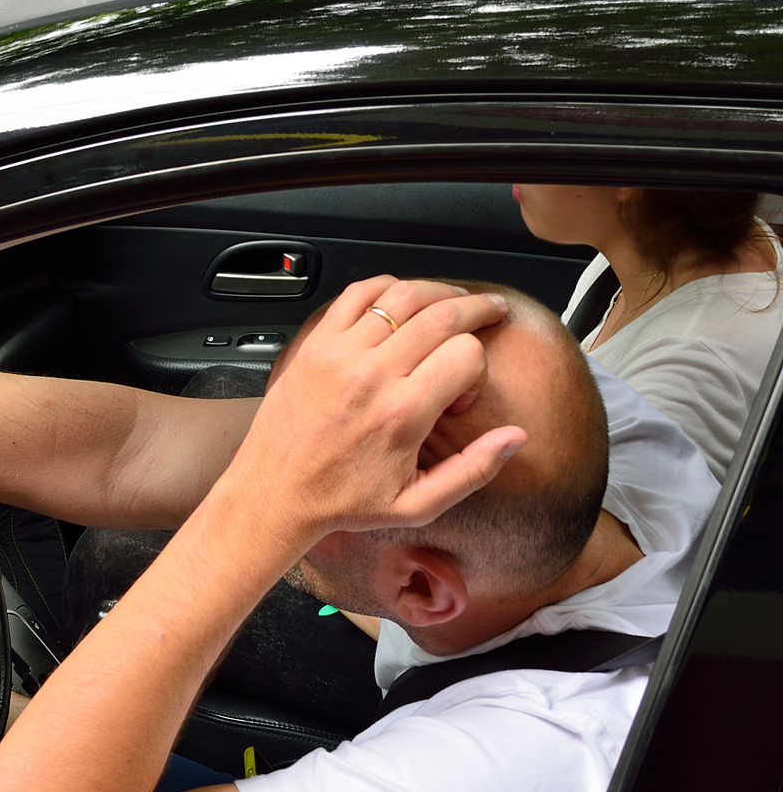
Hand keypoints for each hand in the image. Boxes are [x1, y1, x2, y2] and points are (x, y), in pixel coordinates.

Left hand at [237, 276, 525, 539]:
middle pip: (443, 314)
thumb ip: (473, 471)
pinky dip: (386, 287)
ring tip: (454, 300)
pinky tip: (401, 297)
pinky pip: (356, 295)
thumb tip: (516, 439)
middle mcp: (371, 376)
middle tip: (491, 310)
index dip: (477, 368)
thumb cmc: (342, 502)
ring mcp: (339, 355)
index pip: (465, 353)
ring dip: (438, 290)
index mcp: (401, 414)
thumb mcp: (416, 505)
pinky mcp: (315, 346)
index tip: (462, 391)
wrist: (275, 494)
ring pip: (403, 296)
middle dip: (477, 308)